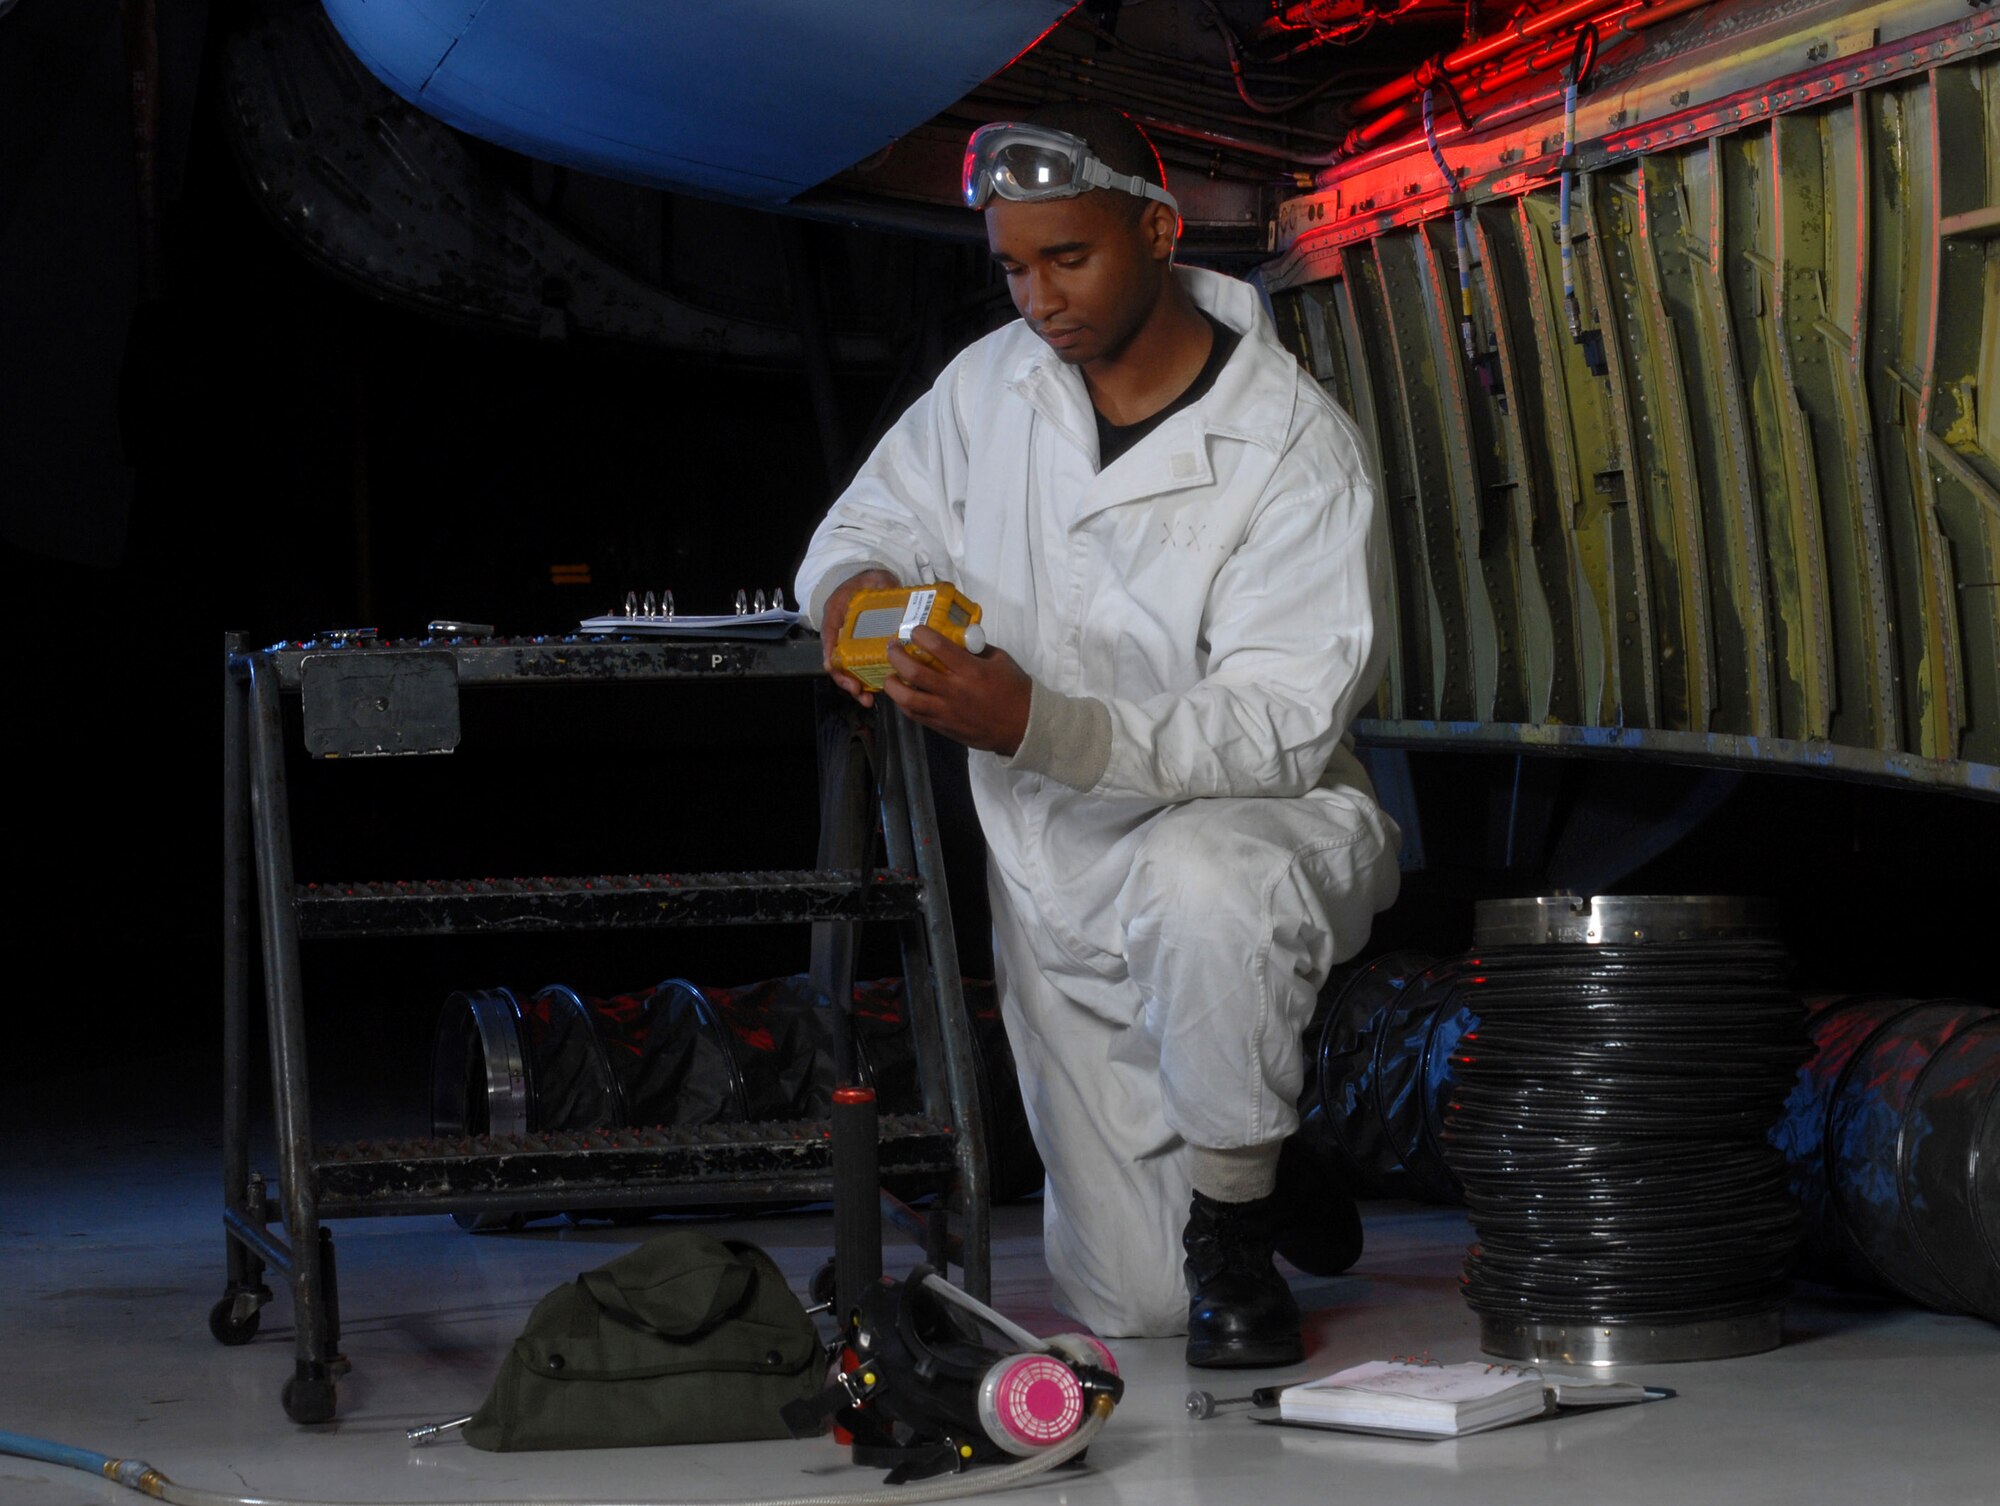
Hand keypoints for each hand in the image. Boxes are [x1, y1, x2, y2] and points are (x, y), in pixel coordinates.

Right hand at [819, 568, 900, 704]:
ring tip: (867, 701)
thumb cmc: (870, 582)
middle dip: (845, 680)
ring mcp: (852, 646)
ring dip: (857, 688)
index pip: (829, 636)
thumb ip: (880, 584)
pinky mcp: (865, 653)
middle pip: (837, 662)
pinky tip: (876, 694)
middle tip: (857, 692)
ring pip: (849, 671)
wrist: (874, 584)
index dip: (831, 655)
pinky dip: (868, 684)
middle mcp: (840, 634)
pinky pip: (863, 671)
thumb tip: (889, 589)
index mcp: (836, 614)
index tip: (834, 669)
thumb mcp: (875, 579)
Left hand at [880, 625, 1031, 756]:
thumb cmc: (1014, 690)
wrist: (1023, 727)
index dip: (921, 634)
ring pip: (907, 699)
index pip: (938, 647)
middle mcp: (954, 690)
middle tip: (893, 648)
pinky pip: (916, 715)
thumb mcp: (1000, 660)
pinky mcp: (943, 726)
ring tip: (890, 675)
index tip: (915, 630)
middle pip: (914, 671)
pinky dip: (904, 703)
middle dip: (897, 656)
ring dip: (893, 684)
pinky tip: (903, 694)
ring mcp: (946, 711)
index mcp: (971, 670)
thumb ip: (976, 649)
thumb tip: (956, 639)